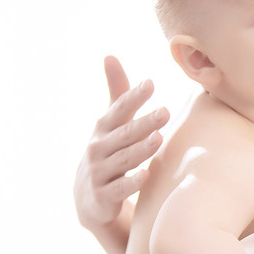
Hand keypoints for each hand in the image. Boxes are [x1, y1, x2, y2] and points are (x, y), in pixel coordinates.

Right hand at [74, 56, 168, 236]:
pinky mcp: (103, 197)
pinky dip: (132, 182)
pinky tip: (146, 175)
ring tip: (159, 138)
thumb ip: (117, 91)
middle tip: (165, 112)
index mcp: (104, 128)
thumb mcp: (110, 121)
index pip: (119, 109)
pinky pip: (119, 189)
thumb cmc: (108, 149)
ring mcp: (99, 173)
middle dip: (144, 123)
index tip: (150, 84)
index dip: (133, 97)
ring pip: (123, 159)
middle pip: (124, 134)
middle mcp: (98, 148)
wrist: (88, 197)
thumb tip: (109, 55)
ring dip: (140, 149)